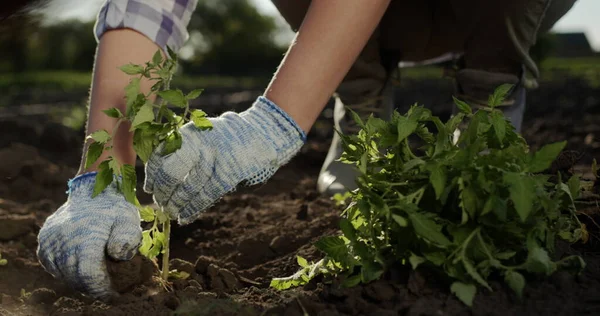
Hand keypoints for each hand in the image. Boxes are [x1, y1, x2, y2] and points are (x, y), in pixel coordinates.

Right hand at [37, 173, 141, 298]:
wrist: (94, 189)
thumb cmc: (115, 208)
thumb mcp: (129, 221)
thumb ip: (127, 239)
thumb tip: (116, 255)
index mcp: (85, 236)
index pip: (89, 274)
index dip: (100, 288)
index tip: (112, 294)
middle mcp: (63, 239)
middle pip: (75, 277)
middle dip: (91, 287)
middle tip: (105, 288)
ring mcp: (50, 239)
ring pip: (62, 273)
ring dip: (78, 279)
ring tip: (94, 277)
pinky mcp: (44, 239)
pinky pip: (52, 264)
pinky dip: (65, 270)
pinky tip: (79, 266)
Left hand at [144, 96, 305, 223]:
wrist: (262, 133)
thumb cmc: (225, 138)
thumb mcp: (201, 134)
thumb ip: (182, 149)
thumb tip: (158, 179)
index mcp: (189, 132)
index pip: (162, 155)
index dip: (153, 176)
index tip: (149, 189)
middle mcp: (201, 142)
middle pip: (173, 171)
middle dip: (163, 191)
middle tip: (160, 204)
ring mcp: (217, 157)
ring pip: (190, 186)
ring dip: (177, 204)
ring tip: (172, 213)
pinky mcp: (231, 171)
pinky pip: (208, 195)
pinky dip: (194, 209)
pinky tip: (186, 217)